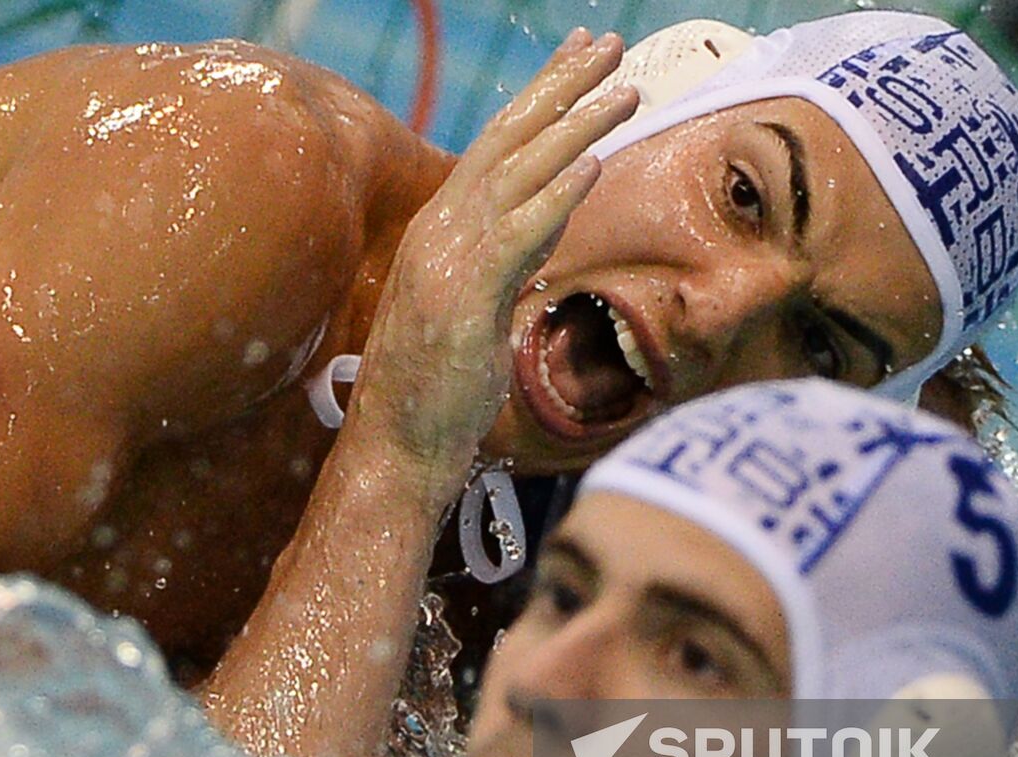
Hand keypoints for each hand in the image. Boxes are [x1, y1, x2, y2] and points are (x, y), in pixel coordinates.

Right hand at [348, 29, 637, 481]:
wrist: (393, 452)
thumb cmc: (433, 394)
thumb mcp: (473, 312)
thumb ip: (504, 263)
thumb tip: (543, 232)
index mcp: (440, 232)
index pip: (496, 150)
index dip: (539, 102)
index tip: (579, 64)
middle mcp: (438, 232)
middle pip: (506, 142)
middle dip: (559, 88)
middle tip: (605, 43)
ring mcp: (446, 262)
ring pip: (517, 176)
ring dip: (574, 127)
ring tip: (624, 88)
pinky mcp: (463, 298)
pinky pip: (517, 234)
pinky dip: (556, 196)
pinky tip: (594, 164)